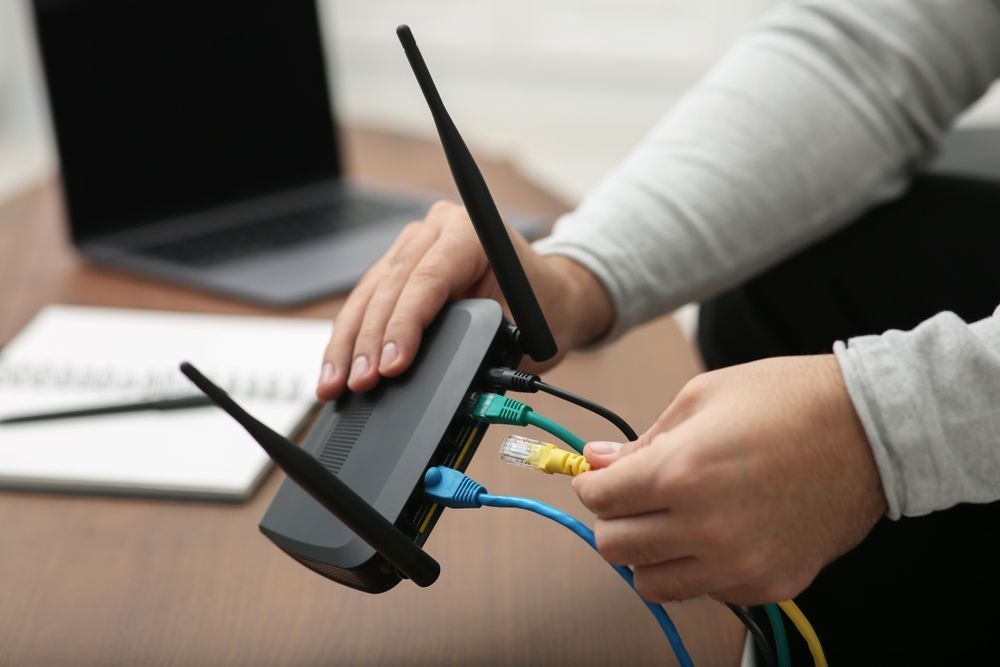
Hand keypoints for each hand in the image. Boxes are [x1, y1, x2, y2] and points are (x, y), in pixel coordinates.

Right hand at [316, 200, 613, 400]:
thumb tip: (439, 383)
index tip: (392, 366)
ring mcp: (412, 246)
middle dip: (371, 342)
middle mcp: (436, 230)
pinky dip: (351, 338)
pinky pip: (365, 301)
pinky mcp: (397, 268)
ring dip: (349, 343)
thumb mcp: (523, 330)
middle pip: (390, 287)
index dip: (404, 326)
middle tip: (361, 383)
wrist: (551, 294)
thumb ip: (482, 348)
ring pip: (368, 295)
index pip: (425, 280)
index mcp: (471, 231)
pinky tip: (336, 368)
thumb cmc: (543, 308)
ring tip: (336, 384)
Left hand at [573, 354, 887, 605]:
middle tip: (629, 500)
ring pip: (651, 584)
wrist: (872, 430)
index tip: (599, 479)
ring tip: (665, 522)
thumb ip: (644, 439)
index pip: (599, 500)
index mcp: (681, 473)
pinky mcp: (769, 584)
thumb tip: (599, 460)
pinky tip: (713, 534)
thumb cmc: (789, 401)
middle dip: (611, 519)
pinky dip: (695, 568)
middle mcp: (705, 528)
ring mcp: (739, 564)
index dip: (591, 486)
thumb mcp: (703, 398)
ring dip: (646, 553)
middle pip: (614, 548)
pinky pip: (705, 591)